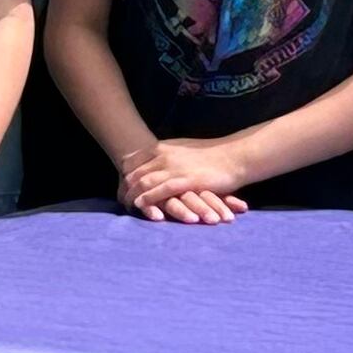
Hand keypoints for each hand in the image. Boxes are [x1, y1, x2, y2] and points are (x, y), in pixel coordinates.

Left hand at [118, 141, 248, 223]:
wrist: (233, 157)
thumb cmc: (210, 155)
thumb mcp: (183, 149)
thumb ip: (167, 154)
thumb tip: (154, 160)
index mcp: (163, 147)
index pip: (133, 161)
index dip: (124, 174)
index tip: (120, 184)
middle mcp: (165, 156)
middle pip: (135, 173)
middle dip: (124, 187)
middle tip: (120, 199)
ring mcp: (174, 168)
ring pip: (144, 182)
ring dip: (132, 195)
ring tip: (126, 205)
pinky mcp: (185, 180)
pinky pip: (159, 190)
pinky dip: (147, 198)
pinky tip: (140, 205)